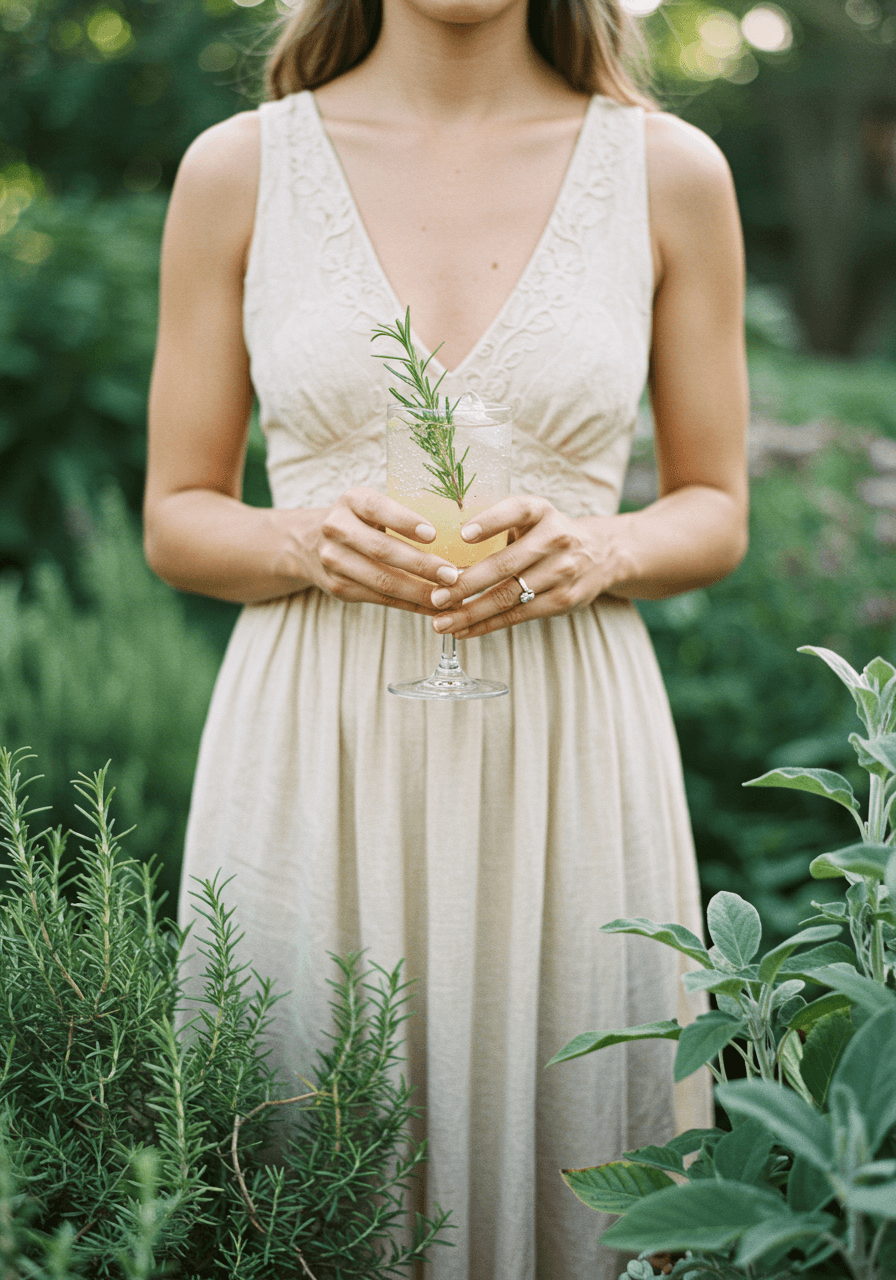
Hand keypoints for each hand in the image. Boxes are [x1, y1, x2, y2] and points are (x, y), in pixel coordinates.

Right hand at [295, 487, 461, 614]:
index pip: (376, 508)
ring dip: (419, 591)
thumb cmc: (360, 522)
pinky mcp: (338, 588)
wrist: (311, 544)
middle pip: (381, 549)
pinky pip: (380, 599)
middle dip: (421, 565)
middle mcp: (336, 528)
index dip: (404, 521)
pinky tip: (433, 607)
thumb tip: (457, 534)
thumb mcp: (371, 506)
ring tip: (449, 596)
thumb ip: (401, 514)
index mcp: (351, 501)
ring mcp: (333, 560)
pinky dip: (411, 605)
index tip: (433, 534)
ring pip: (381, 580)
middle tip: (452, 575)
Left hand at [426, 496, 624, 637]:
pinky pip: (518, 616)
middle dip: (466, 584)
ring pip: (509, 595)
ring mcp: (561, 572)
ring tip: (442, 621)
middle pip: (505, 564)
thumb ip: (498, 524)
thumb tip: (440, 546)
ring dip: (471, 612)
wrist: (602, 553)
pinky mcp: (562, 601)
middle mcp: (555, 539)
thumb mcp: (532, 517)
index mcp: (541, 512)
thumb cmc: (548, 534)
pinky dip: (487, 625)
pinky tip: (464, 630)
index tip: (463, 535)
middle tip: (436, 596)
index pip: (516, 511)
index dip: (490, 522)